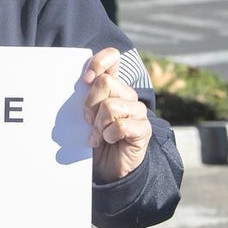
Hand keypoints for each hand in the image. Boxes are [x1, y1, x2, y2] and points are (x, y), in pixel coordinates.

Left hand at [83, 47, 151, 182]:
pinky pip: (121, 125)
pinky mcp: (143, 128)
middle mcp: (127, 94)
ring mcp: (137, 111)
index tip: (86, 79)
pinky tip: (109, 141)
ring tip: (98, 135)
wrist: (107, 168)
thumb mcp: (84, 115)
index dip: (99, 62)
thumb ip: (84, 97)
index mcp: (113, 86)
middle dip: (90, 104)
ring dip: (98, 124)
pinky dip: (109, 135)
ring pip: (111, 106)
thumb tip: (83, 81)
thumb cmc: (93, 138)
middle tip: (89, 121)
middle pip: (105, 82)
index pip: (112, 58)